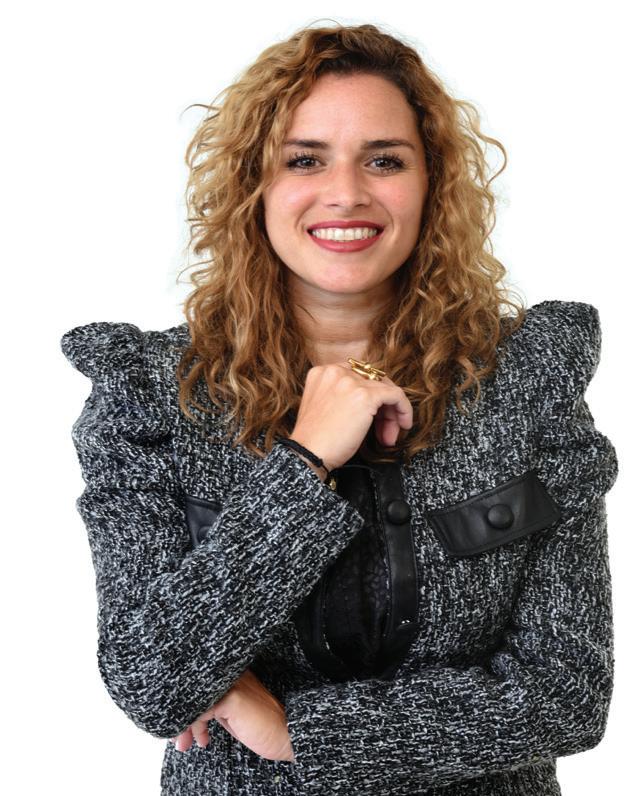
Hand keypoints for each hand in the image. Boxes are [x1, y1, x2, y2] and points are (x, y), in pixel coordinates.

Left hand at [170, 668, 294, 761]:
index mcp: (231, 675)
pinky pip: (200, 710)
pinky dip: (194, 726)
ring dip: (185, 724)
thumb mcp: (233, 715)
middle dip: (182, 717)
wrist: (288, 735)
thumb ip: (215, 708)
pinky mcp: (232, 698)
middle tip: (180, 739)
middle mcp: (231, 675)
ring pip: (195, 700)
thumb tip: (188, 717)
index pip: (199, 685)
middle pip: (194, 690)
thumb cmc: (263, 728)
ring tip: (185, 743)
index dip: (187, 706)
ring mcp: (232, 685)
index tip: (183, 729)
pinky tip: (201, 738)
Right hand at [291, 362, 412, 471]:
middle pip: (373, 382)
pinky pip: (396, 395)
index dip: (370, 397)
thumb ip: (343, 396)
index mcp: (323, 372)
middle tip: (385, 430)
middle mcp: (335, 371)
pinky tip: (403, 425)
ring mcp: (350, 381)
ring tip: (389, 436)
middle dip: (383, 406)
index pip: (358, 376)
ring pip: (386, 389)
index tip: (374, 418)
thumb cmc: (316, 440)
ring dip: (392, 414)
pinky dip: (404, 409)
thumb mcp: (324, 406)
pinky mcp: (365, 395)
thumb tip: (373, 402)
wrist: (308, 454)